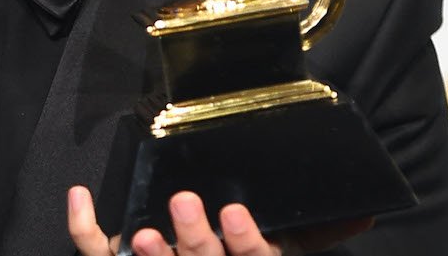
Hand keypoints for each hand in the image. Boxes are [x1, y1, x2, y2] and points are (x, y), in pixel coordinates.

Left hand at [68, 186, 372, 255]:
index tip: (234, 213)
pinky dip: (83, 228)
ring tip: (148, 233)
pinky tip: (80, 198)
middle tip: (187, 205)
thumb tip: (367, 213)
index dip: (245, 244)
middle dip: (197, 240)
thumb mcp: (274, 252)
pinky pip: (98, 254)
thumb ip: (317, 233)